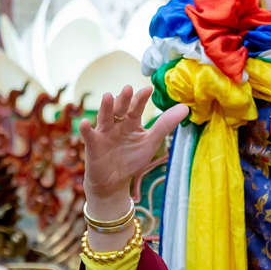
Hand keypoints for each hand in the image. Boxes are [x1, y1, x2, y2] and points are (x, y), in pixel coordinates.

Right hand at [79, 86, 187, 216]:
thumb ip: (165, 125)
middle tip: (128, 88)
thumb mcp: (150, 141)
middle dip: (123, 100)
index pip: (136, 108)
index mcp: (130, 122)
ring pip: (104, 117)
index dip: (141, 99)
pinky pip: (89, 136)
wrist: (114, 181)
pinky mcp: (93, 145)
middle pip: (119, 109)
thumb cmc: (132, 158)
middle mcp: (116, 124)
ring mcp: (103, 133)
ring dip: (105, 108)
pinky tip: (85, 123)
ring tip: (108, 96)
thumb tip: (186, 107)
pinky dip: (85, 129)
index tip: (149, 89)